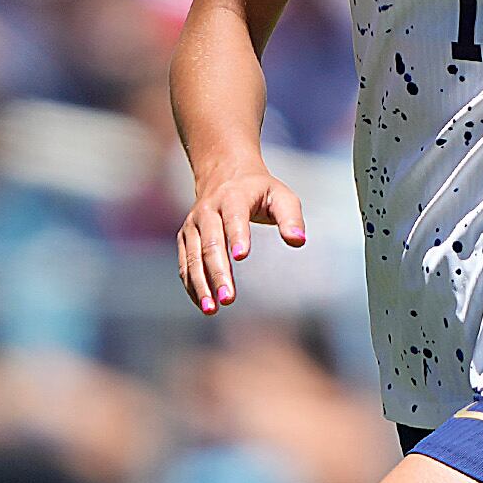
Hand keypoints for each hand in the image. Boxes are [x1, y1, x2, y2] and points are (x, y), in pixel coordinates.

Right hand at [178, 166, 306, 313]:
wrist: (224, 173)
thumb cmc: (259, 191)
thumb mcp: (281, 196)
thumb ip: (291, 218)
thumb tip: (298, 241)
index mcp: (233, 197)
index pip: (234, 217)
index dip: (237, 235)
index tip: (241, 257)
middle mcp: (207, 210)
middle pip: (211, 244)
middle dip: (218, 272)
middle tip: (228, 299)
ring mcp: (193, 225)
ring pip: (193, 257)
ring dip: (201, 284)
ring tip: (211, 309)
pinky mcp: (185, 237)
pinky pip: (185, 264)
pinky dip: (192, 284)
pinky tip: (203, 304)